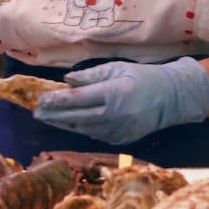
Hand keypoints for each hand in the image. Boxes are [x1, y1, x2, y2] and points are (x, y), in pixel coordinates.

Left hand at [33, 57, 208, 144]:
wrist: (173, 98)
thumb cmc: (142, 78)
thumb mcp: (117, 69)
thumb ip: (90, 76)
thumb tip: (67, 81)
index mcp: (114, 93)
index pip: (78, 99)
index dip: (57, 100)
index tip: (40, 100)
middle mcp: (115, 114)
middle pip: (77, 117)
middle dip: (54, 115)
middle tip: (36, 113)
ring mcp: (119, 130)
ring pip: (84, 129)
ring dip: (63, 124)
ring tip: (47, 118)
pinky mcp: (122, 139)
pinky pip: (96, 135)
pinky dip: (81, 129)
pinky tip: (68, 124)